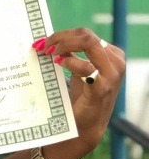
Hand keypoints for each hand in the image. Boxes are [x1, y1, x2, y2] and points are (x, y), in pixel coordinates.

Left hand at [33, 28, 124, 152]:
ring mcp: (111, 74)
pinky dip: (70, 62)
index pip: (85, 34)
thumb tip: (49, 39)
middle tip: (43, 47)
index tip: (42, 42)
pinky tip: (58, 63)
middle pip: (86, 35)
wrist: (85, 124)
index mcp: (111, 54)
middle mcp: (115, 61)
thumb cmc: (81, 96)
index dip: (61, 34)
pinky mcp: (102, 88)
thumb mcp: (77, 70)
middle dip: (60, 38)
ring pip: (88, 43)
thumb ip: (70, 53)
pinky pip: (86, 67)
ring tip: (49, 54)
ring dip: (64, 45)